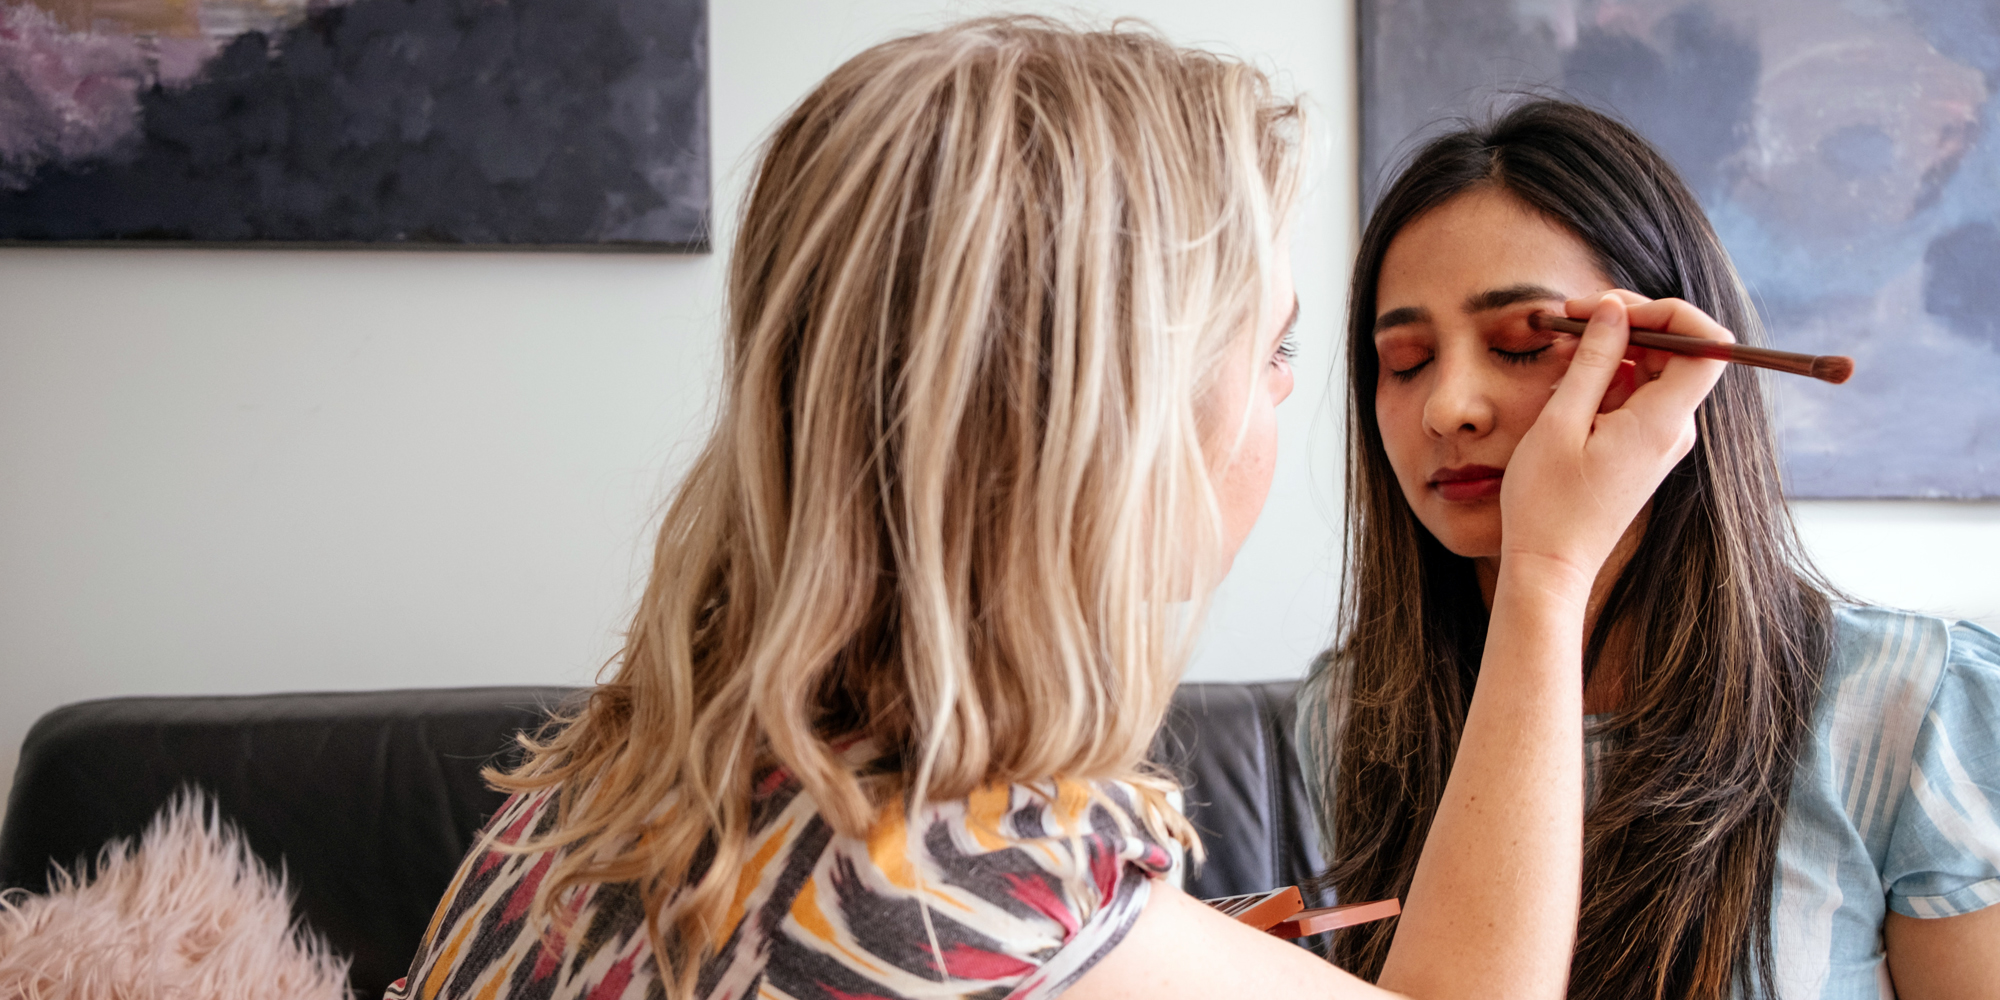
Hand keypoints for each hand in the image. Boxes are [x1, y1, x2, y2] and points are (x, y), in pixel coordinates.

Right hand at [1498, 291, 1728, 594]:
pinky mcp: (1642, 449)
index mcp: (1662, 422)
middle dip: (1628, 322)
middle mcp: (1673, 429)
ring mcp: (1660, 440)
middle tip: (1571, 315)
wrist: (1550, 565)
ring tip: (1558, 353)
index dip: (1669, 313)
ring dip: (1610, 350)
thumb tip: (1613, 310)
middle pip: (1676, 350)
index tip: (1614, 308)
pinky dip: (1605, 378)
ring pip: (1651, 370)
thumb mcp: (1560, 422)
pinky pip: (1635, 396)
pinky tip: (1564, 384)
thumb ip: (1592, 360)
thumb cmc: (1547, 502)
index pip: (1706, 345)